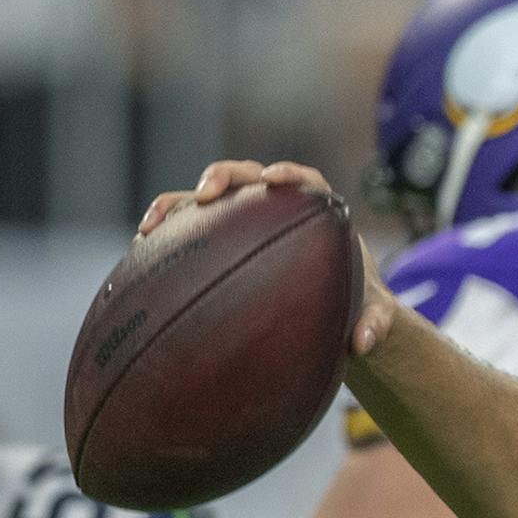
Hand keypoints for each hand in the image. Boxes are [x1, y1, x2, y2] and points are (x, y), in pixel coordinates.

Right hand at [140, 159, 395, 356]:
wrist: (331, 307)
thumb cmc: (356, 301)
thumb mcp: (372, 313)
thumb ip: (376, 323)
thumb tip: (364, 342)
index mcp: (316, 210)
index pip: (305, 180)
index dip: (290, 174)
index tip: (277, 180)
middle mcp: (273, 206)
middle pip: (246, 176)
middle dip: (224, 177)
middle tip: (209, 193)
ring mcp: (240, 219)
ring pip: (204, 199)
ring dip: (177, 204)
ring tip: (152, 224)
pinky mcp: (215, 238)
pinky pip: (185, 230)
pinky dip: (164, 235)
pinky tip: (141, 253)